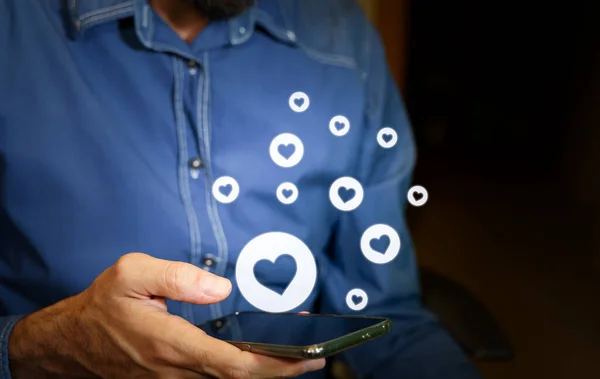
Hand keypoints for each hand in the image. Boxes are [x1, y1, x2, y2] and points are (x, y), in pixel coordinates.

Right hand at [8, 253, 325, 377]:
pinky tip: (258, 359)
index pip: (232, 364)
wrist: (72, 341)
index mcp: (171, 343)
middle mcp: (176, 370)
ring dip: (263, 373)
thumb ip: (177, 276)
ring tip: (295, 359)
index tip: (304, 360)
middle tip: (314, 360)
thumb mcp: (131, 273)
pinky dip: (242, 372)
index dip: (273, 365)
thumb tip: (221, 287)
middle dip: (280, 373)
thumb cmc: (103, 305)